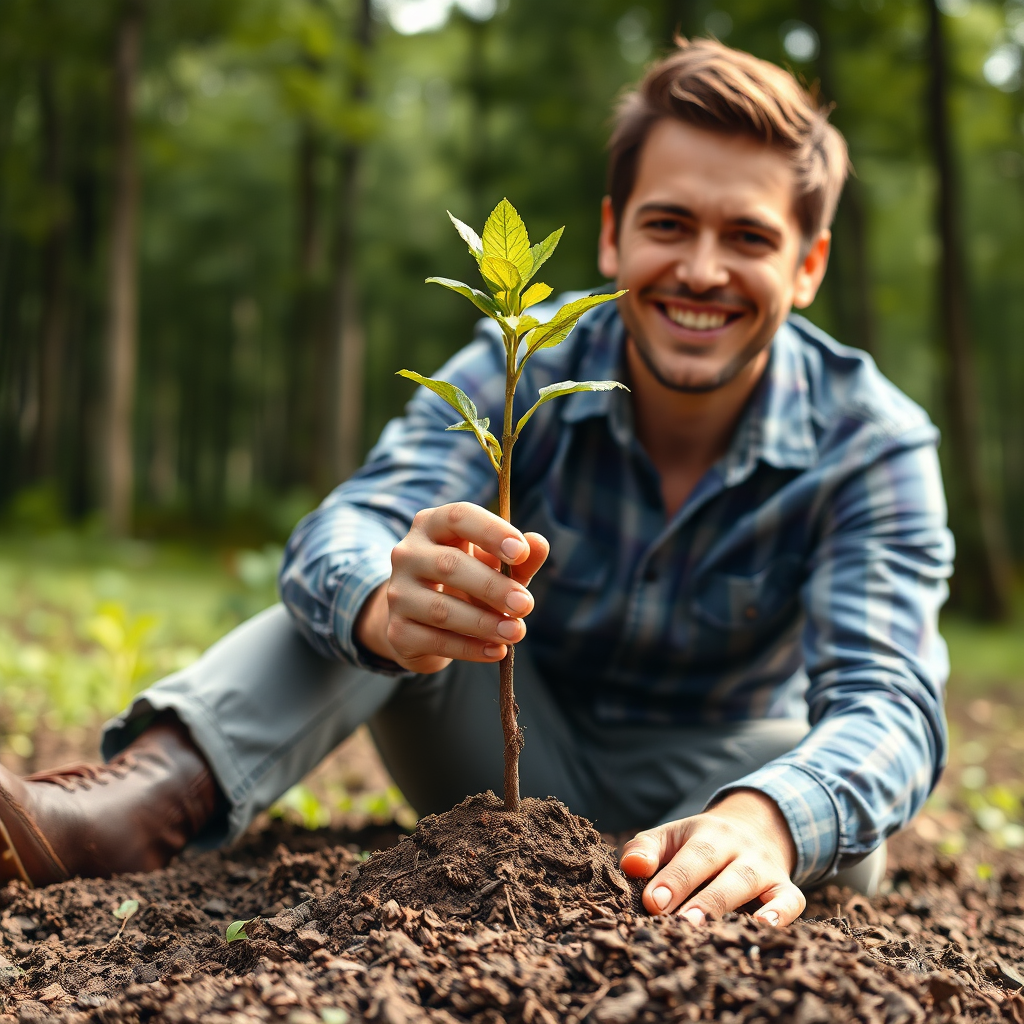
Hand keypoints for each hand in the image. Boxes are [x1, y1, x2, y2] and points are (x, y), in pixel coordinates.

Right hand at [355, 501, 548, 673]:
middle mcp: (408, 553)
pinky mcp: (397, 630)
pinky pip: (435, 640)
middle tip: (525, 605)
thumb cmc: (469, 582)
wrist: (425, 622)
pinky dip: (470, 648)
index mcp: (433, 525)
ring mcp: (398, 592)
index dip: (491, 532)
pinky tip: (497, 651)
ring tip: (516, 632)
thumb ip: (520, 557)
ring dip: (483, 623)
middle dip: (492, 587)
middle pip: (449, 565)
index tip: (521, 553)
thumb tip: (539, 544)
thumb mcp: (496, 566)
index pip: (458, 516)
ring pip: (440, 609)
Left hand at [619, 788, 804, 926]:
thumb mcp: (671, 837)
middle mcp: (738, 846)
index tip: (652, 902)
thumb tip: (631, 867)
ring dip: (727, 907)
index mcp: (708, 832)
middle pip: (720, 869)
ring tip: (707, 931)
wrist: (755, 828)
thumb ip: (645, 849)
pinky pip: (790, 900)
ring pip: (748, 884)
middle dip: (699, 898)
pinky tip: (762, 927)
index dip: (673, 879)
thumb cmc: (698, 844)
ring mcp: (764, 867)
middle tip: (679, 923)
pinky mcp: (786, 888)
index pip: (691, 854)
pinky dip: (779, 913)